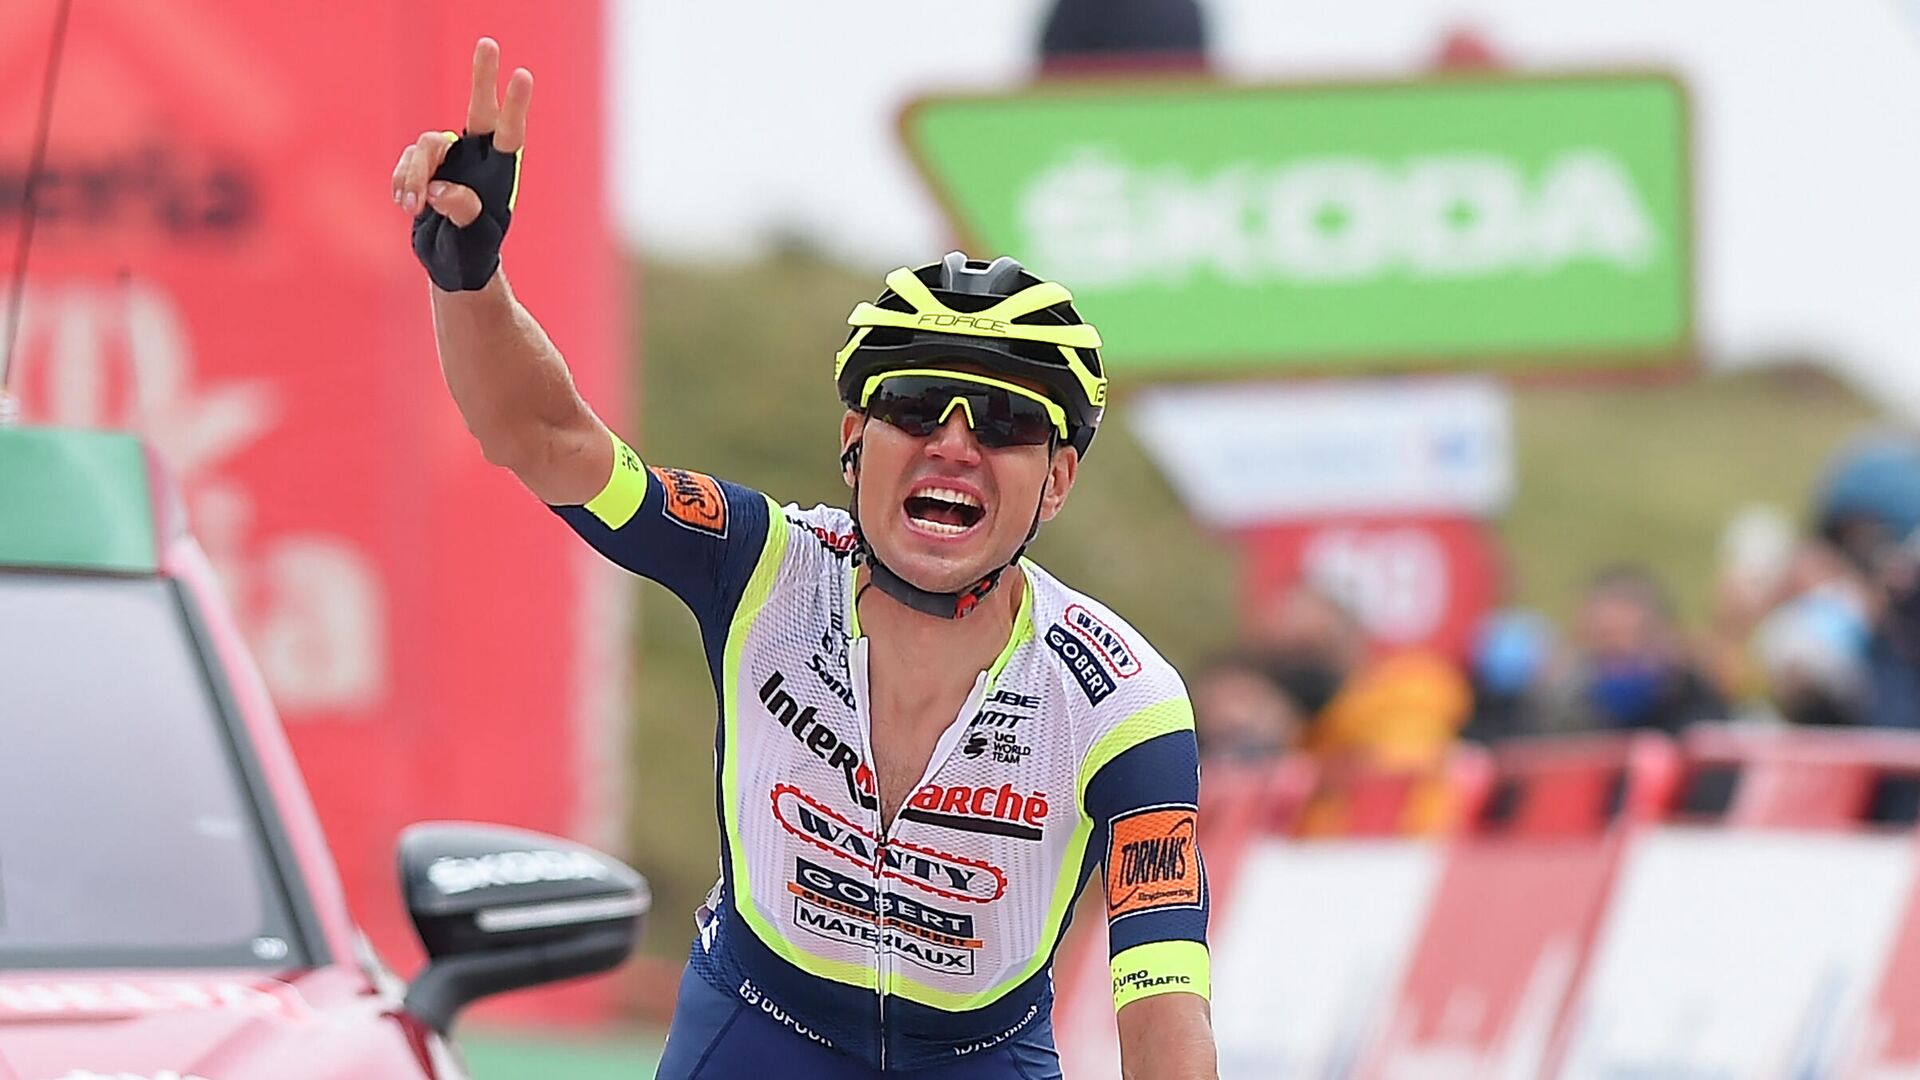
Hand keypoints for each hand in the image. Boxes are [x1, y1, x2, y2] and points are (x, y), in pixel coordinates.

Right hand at [394, 38, 532, 289]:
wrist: (452, 262)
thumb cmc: (473, 252)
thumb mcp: (472, 239)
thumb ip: (461, 212)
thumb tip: (440, 189)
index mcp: (499, 174)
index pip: (509, 134)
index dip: (515, 105)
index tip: (523, 75)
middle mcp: (476, 159)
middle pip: (479, 110)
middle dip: (483, 77)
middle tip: (489, 43)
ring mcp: (449, 161)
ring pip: (426, 146)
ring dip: (414, 175)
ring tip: (412, 208)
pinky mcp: (423, 167)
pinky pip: (406, 162)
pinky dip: (401, 182)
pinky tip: (406, 206)